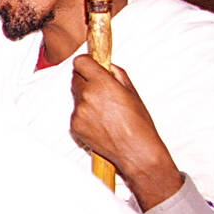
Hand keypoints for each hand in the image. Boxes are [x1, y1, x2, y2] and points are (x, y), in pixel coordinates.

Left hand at [71, 54, 180, 209]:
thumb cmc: (139, 123)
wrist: (136, 151)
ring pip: (77, 97)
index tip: (92, 66)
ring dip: (86, 99)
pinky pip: (77, 114)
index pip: (80, 62)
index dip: (87, 63)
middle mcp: (86, 96)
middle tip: (102, 91)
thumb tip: (106, 65)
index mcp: (102, 84)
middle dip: (87, 81)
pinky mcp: (74, 126)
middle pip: (76, 78)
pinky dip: (85, 116)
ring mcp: (78, 112)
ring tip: (106, 112)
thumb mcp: (132, 92)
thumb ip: (117, 74)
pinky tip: (101, 124)